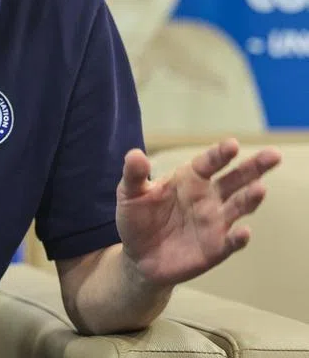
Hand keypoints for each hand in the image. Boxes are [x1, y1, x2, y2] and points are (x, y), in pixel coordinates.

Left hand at [116, 138, 281, 286]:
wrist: (138, 257)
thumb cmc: (137, 218)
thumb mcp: (129, 194)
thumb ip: (133, 175)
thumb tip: (134, 154)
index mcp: (189, 179)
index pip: (208, 163)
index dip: (219, 154)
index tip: (232, 145)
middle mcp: (208, 197)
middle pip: (235, 179)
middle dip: (254, 167)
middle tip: (273, 155)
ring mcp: (214, 222)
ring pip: (239, 207)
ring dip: (250, 198)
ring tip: (260, 188)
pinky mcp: (215, 248)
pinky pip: (230, 242)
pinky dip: (238, 237)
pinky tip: (243, 232)